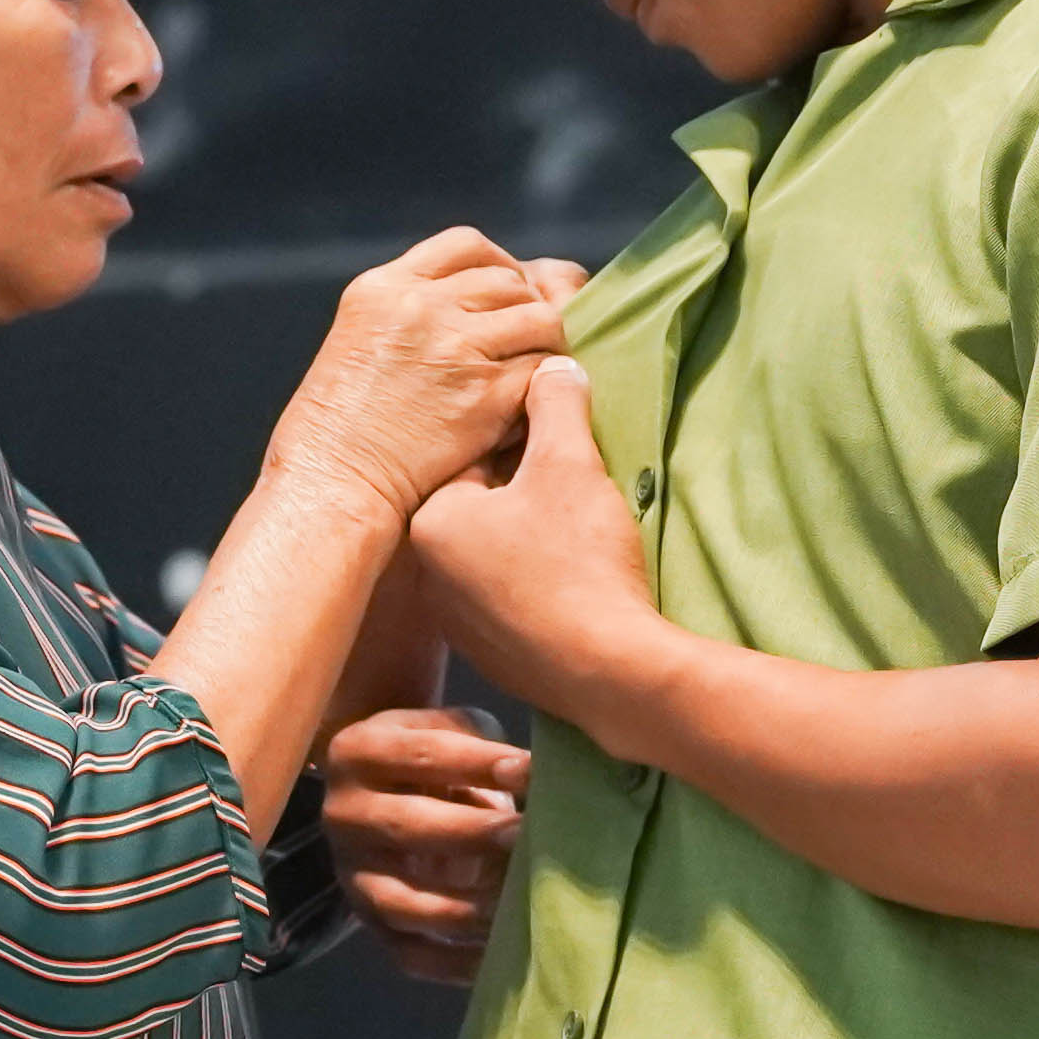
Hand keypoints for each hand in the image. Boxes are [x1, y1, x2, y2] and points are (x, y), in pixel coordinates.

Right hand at [266, 229, 570, 518]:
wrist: (332, 483)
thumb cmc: (336, 429)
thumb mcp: (358, 340)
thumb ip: (409, 313)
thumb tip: (477, 305)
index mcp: (384, 288)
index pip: (467, 246)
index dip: (500, 264)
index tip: (507, 290)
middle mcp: (421, 307)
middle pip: (509, 280)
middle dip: (527, 307)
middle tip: (527, 341)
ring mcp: (457, 348)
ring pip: (540, 319)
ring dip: (546, 344)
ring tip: (535, 372)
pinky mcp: (486, 394)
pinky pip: (544, 371)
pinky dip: (545, 387)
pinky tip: (527, 406)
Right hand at [319, 701, 533, 982]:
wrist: (388, 791)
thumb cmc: (439, 755)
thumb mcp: (455, 731)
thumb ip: (490, 750)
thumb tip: (547, 780)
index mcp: (358, 751)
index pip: (422, 755)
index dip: (478, 763)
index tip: (530, 770)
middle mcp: (342, 815)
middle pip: (406, 826)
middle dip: (471, 833)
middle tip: (523, 835)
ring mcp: (352, 876)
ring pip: (401, 902)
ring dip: (462, 908)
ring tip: (516, 902)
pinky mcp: (370, 923)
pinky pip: (410, 955)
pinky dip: (455, 965)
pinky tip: (502, 954)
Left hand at [401, 360, 657, 720]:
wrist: (609, 671)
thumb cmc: (578, 561)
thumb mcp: (570, 463)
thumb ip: (557, 404)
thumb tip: (555, 368)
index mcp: (430, 521)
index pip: (473, 454)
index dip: (526, 442)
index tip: (563, 447)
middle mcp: (429, 575)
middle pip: (484, 505)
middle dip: (530, 490)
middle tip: (579, 490)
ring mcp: (459, 622)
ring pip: (500, 553)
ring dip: (537, 538)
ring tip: (584, 536)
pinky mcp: (493, 656)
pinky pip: (515, 599)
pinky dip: (543, 583)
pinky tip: (580, 581)